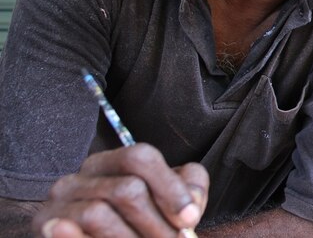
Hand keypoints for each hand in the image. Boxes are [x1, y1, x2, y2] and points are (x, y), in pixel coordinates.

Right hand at [32, 143, 208, 237]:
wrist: (100, 237)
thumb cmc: (138, 223)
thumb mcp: (166, 200)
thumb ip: (189, 191)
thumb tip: (191, 206)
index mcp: (111, 162)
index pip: (140, 157)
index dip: (170, 188)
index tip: (190, 220)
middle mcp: (80, 176)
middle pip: (127, 189)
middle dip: (157, 224)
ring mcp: (57, 203)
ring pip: (98, 214)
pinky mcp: (46, 227)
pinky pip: (71, 235)